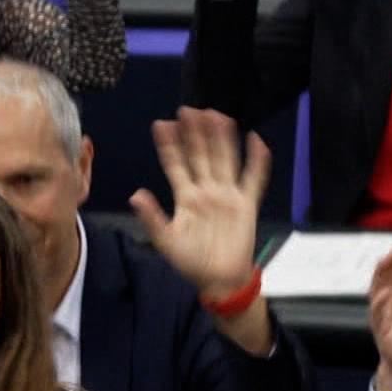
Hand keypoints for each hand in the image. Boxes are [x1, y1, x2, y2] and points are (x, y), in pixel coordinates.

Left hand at [128, 107, 269, 299]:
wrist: (219, 280)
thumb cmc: (191, 262)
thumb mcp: (166, 240)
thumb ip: (152, 217)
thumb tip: (135, 195)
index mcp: (185, 198)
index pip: (175, 165)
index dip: (169, 146)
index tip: (161, 124)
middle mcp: (206, 191)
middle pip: (200, 155)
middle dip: (194, 134)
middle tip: (187, 110)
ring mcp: (227, 195)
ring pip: (224, 159)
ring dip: (221, 138)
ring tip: (216, 115)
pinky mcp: (246, 204)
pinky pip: (253, 178)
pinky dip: (256, 160)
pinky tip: (255, 139)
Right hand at [368, 247, 391, 390]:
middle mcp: (390, 300)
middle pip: (387, 277)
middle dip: (391, 263)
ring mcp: (384, 314)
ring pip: (377, 291)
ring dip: (380, 276)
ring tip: (386, 261)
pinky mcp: (381, 329)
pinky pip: (379, 315)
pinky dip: (381, 305)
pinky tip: (387, 294)